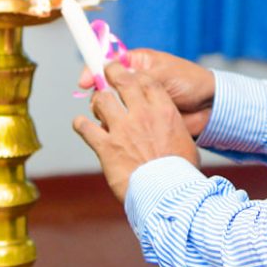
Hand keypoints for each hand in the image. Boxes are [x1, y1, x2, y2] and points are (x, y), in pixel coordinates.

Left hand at [72, 61, 200, 201]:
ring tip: (97, 107)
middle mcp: (141, 115)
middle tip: (106, 73)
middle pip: (121, 80)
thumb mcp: (185, 142)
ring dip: (97, 101)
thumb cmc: (180, 173)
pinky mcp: (106, 147)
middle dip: (111, 73)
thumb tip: (171, 131)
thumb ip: (174, 129)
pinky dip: (81, 125)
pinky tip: (81, 125)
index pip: (146, 80)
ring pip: (101, 100)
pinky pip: (85, 128)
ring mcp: (122, 130)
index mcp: (164, 111)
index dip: (134, 73)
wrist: (167, 194)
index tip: (128, 74)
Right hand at [79, 47, 214, 138]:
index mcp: (136, 64)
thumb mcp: (161, 73)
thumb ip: (134, 76)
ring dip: (106, 115)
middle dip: (99, 96)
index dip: (92, 72)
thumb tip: (107, 74)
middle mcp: (132, 83)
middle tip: (103, 104)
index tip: (83, 82)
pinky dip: (116, 130)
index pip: (106, 65)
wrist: (210, 108)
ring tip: (116, 120)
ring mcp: (135, 105)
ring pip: (109, 109)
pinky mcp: (140, 123)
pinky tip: (120, 134)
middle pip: (102, 89)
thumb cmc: (189, 82)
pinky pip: (120, 126)